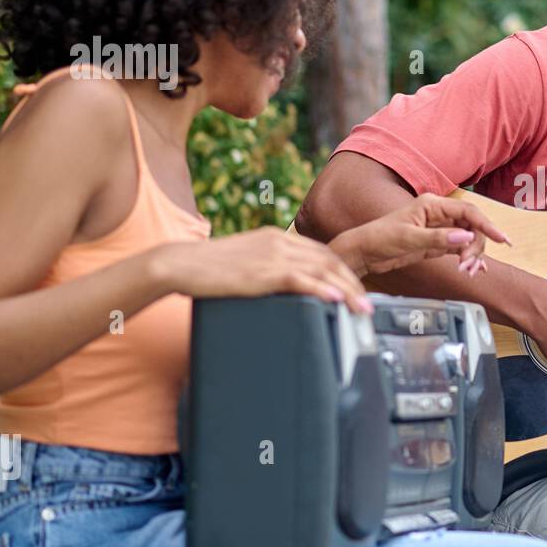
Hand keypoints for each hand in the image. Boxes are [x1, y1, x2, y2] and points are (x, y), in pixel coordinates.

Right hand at [155, 227, 371, 311]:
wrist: (180, 263)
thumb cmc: (208, 267)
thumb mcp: (246, 261)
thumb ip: (268, 266)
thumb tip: (287, 284)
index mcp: (277, 237)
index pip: (322, 252)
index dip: (343, 272)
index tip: (356, 290)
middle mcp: (279, 242)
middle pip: (329, 260)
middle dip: (353, 283)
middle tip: (367, 304)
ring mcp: (272, 255)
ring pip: (322, 270)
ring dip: (347, 291)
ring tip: (361, 309)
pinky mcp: (263, 272)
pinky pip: (301, 279)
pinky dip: (322, 289)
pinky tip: (336, 299)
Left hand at [329, 192, 511, 277]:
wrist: (364, 252)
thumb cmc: (380, 238)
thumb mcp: (408, 238)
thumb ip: (437, 238)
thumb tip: (465, 237)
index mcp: (432, 204)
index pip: (468, 211)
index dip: (487, 224)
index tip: (502, 239)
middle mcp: (439, 214)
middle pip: (472, 226)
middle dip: (476, 246)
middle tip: (468, 266)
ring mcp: (439, 229)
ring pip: (468, 239)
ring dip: (472, 255)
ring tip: (466, 272)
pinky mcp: (436, 243)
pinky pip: (460, 248)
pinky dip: (467, 259)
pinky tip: (473, 269)